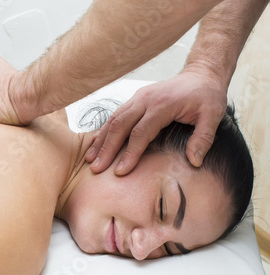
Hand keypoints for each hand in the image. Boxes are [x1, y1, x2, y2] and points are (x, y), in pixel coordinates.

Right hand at [85, 71, 226, 174]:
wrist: (201, 74)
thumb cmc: (206, 96)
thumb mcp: (213, 116)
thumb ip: (203, 139)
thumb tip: (194, 162)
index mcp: (162, 104)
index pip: (141, 132)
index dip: (130, 153)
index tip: (121, 171)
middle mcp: (145, 99)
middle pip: (120, 125)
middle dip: (107, 148)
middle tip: (97, 169)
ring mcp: (137, 97)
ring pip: (113, 119)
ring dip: (101, 140)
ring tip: (90, 160)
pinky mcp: (134, 100)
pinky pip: (115, 116)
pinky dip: (104, 131)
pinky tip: (96, 145)